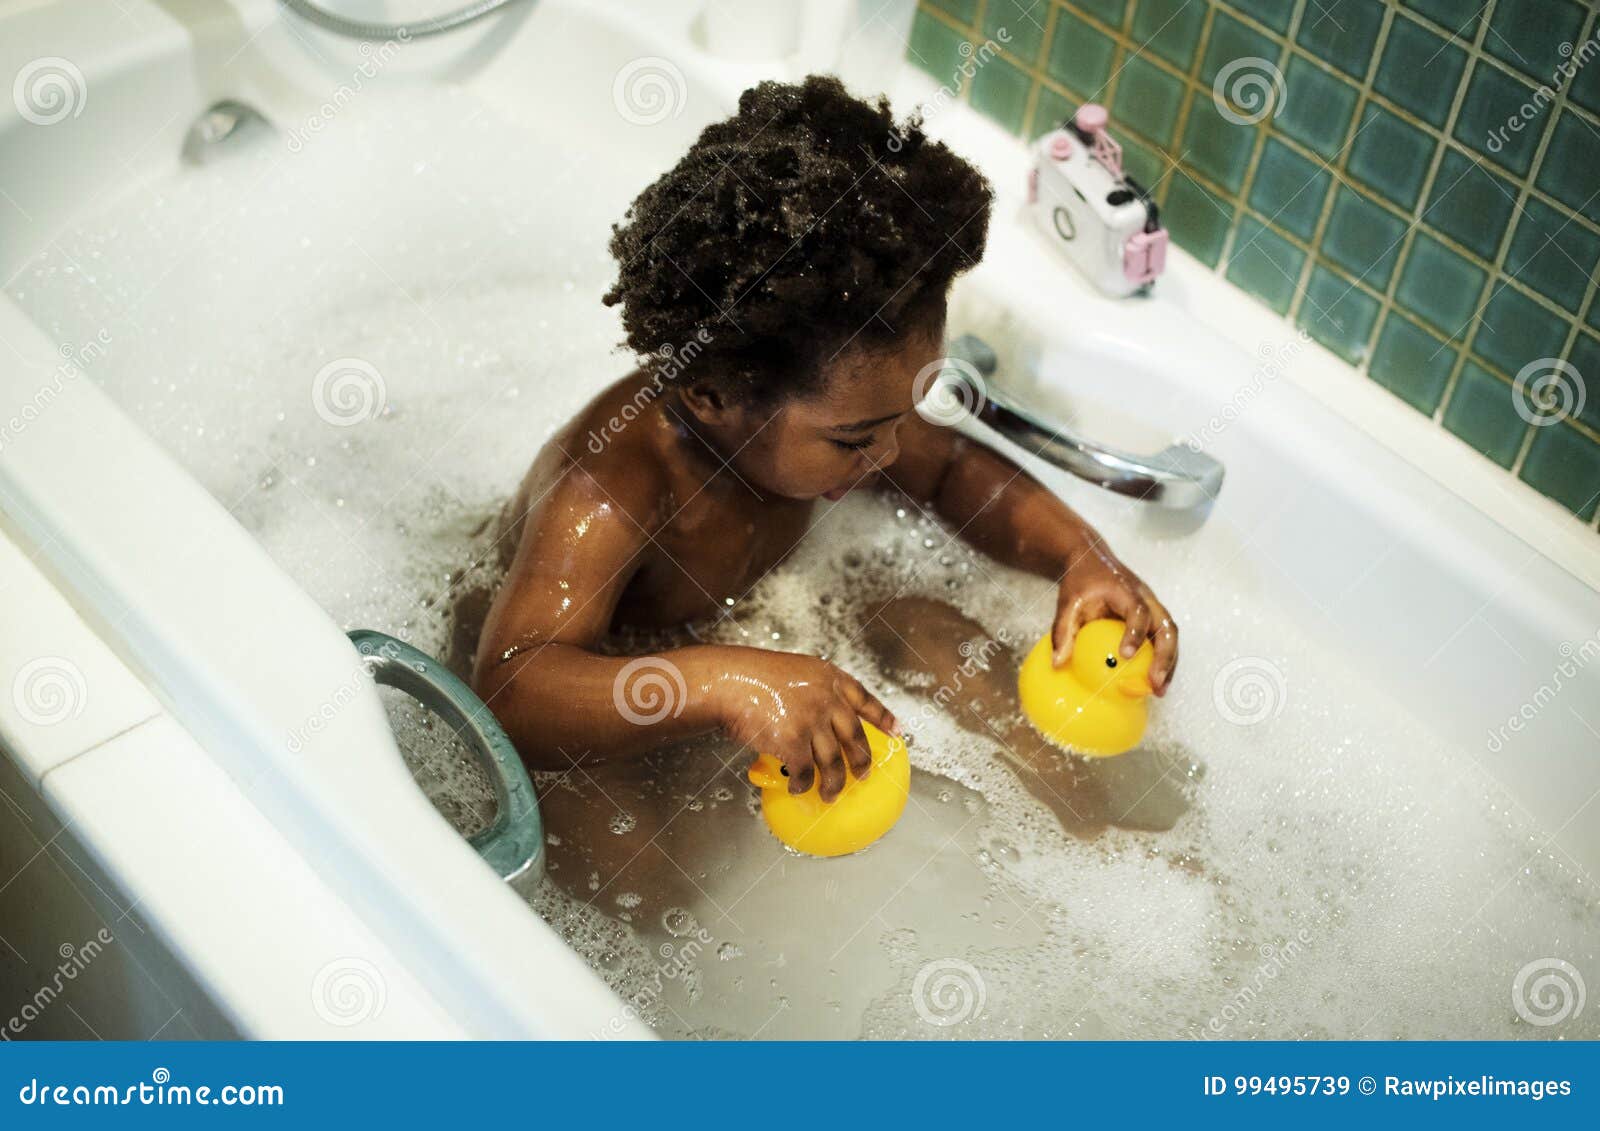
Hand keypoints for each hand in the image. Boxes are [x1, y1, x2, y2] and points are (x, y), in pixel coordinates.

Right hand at [710, 650, 897, 801]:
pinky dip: (804, 785)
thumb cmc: (750, 676)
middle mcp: (826, 698)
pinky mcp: (794, 741)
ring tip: (832, 795)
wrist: (727, 681)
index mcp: (828, 677)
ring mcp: (812, 720)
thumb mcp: (792, 673)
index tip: (897, 731)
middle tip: (864, 775)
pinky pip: (805, 772)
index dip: (882, 717)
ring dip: (835, 783)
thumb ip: (811, 692)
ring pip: (834, 762)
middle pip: (854, 736)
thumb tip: (819, 723)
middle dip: (862, 760)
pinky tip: (800, 790)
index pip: (864, 698)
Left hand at [1052, 544, 1178, 694]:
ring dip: (1169, 663)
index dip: (1135, 632)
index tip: (1126, 655)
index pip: (1138, 610)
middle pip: (1167, 626)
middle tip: (1154, 683)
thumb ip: (1062, 631)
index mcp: (1126, 590)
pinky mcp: (1153, 616)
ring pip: (1170, 635)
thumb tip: (1057, 664)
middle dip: (1165, 657)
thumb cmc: (1080, 581)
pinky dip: (1163, 660)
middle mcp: (1147, 597)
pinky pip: (1163, 639)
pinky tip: (1153, 683)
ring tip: (1159, 691)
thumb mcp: (1067, 602)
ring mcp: (1153, 606)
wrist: (1091, 560)